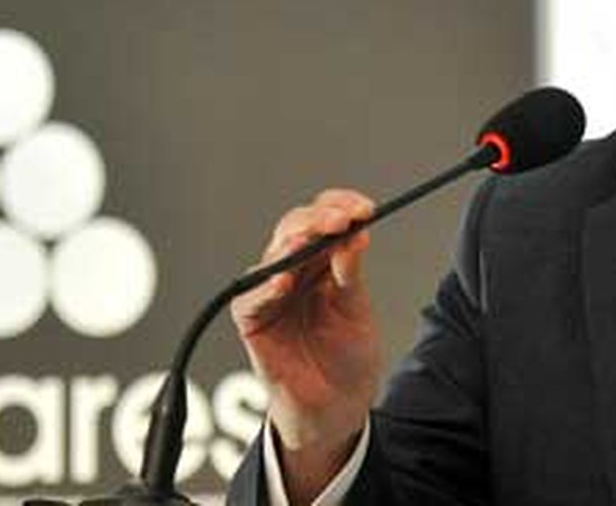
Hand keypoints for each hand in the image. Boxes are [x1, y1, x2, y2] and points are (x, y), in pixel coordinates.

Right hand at [231, 188, 380, 498]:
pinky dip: (265, 287)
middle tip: (343, 220)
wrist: (336, 408)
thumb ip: (351, 273)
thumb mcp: (357, 309)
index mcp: (322, 264)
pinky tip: (283, 278)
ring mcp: (271, 294)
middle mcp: (294, 272)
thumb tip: (356, 233)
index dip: (340, 207)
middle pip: (296, 228)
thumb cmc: (346, 359)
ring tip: (313, 239)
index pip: (324, 220)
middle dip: (318, 219)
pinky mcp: (253, 322)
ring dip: (293, 243)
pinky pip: (250, 298)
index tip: (365, 208)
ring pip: (273, 255)